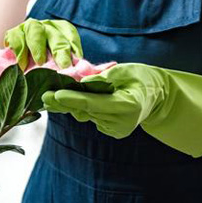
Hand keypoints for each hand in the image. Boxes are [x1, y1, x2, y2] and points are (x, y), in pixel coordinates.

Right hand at [5, 19, 82, 69]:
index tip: (78, 58)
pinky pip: (15, 36)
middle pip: (54, 34)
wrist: (29, 65)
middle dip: (60, 50)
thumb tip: (86, 73)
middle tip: (63, 65)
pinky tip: (22, 64)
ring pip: (34, 30)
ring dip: (37, 47)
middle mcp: (47, 26)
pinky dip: (18, 49)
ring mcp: (30, 27)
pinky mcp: (15, 32)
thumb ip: (76, 66)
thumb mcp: (66, 63)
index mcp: (63, 30)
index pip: (70, 33)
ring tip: (40, 63)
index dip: (74, 45)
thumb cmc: (53, 64)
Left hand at [43, 63, 201, 156]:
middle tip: (43, 96)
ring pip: (86, 115)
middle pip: (87, 111)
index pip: (95, 103)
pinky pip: (91, 117)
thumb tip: (79, 82)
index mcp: (129, 106)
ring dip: (71, 104)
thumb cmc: (142, 78)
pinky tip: (78, 99)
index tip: (54, 95)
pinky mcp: (113, 132)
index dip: (73, 99)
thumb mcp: (124, 71)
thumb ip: (102, 77)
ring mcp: (118, 129)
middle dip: (65, 102)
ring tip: (55, 95)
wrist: (158, 95)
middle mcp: (123, 122)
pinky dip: (83, 108)